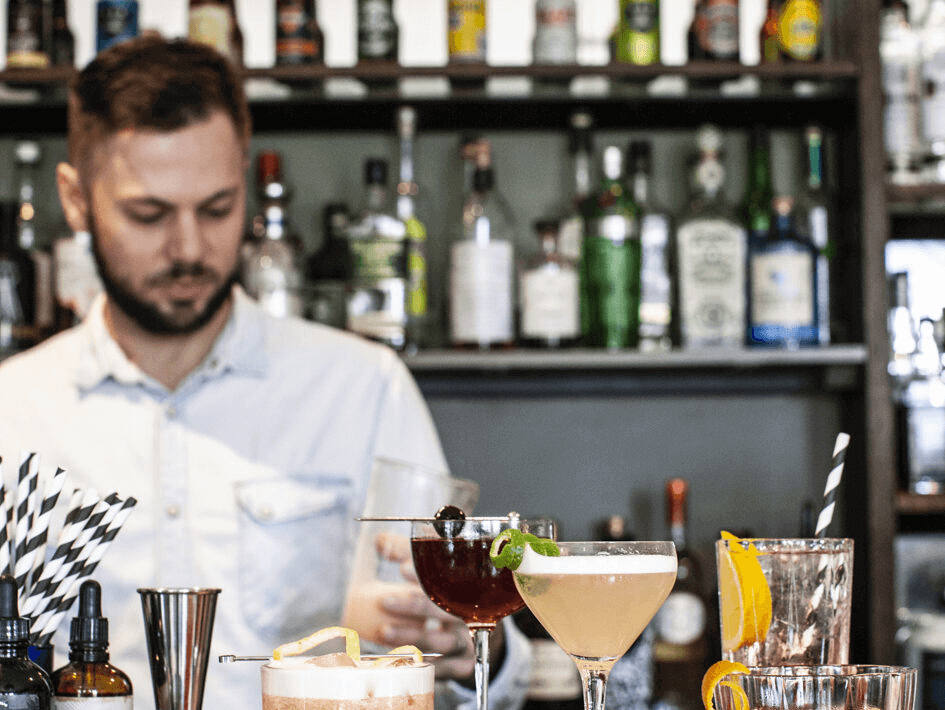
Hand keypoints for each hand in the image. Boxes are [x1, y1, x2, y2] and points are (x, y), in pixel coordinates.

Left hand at [371, 533, 504, 683]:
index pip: (448, 578)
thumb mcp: (433, 573)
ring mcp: (469, 640)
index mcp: (465, 587)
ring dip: (412, 637)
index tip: (403, 569)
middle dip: (414, 606)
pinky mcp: (465, 665)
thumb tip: (379, 541)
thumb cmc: (449, 597)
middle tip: (384, 601)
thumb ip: (407, 554)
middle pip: (444, 610)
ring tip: (384, 632)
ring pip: (441, 641)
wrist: (482, 636)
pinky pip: (445, 669)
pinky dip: (422, 666)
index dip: (424, 574)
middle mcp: (470, 614)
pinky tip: (399, 661)